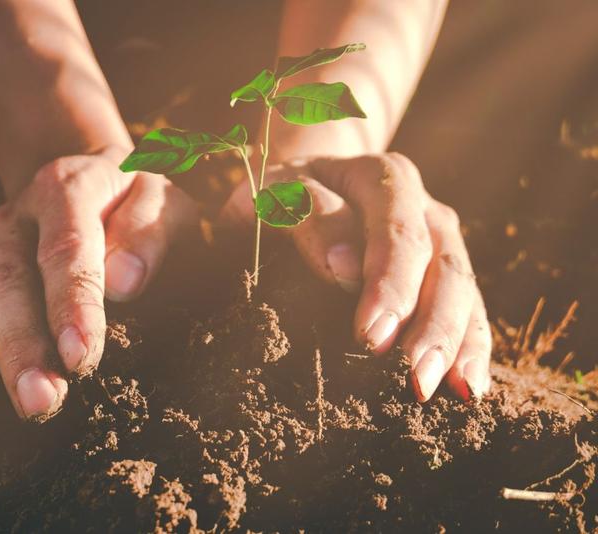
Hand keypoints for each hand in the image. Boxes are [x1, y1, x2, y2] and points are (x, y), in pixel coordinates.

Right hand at [0, 148, 197, 420]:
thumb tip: (126, 284)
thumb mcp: (160, 196)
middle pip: (7, 283)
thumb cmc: (135, 197)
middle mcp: (15, 220)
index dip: (71, 305)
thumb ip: (148, 231)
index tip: (80, 358)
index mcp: (64, 190)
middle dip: (19, 347)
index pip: (66, 249)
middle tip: (39, 401)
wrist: (91, 176)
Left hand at [221, 153, 490, 401]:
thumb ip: (307, 216)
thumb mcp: (277, 194)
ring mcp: (440, 238)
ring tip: (452, 389)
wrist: (306, 186)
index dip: (389, 284)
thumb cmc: (282, 196)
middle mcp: (421, 205)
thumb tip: (343, 267)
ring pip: (462, 287)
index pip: (396, 230)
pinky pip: (471, 307)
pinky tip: (469, 387)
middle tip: (414, 376)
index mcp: (381, 178)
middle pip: (439, 262)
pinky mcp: (445, 271)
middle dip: (431, 323)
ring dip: (457, 341)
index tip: (371, 336)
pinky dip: (473, 346)